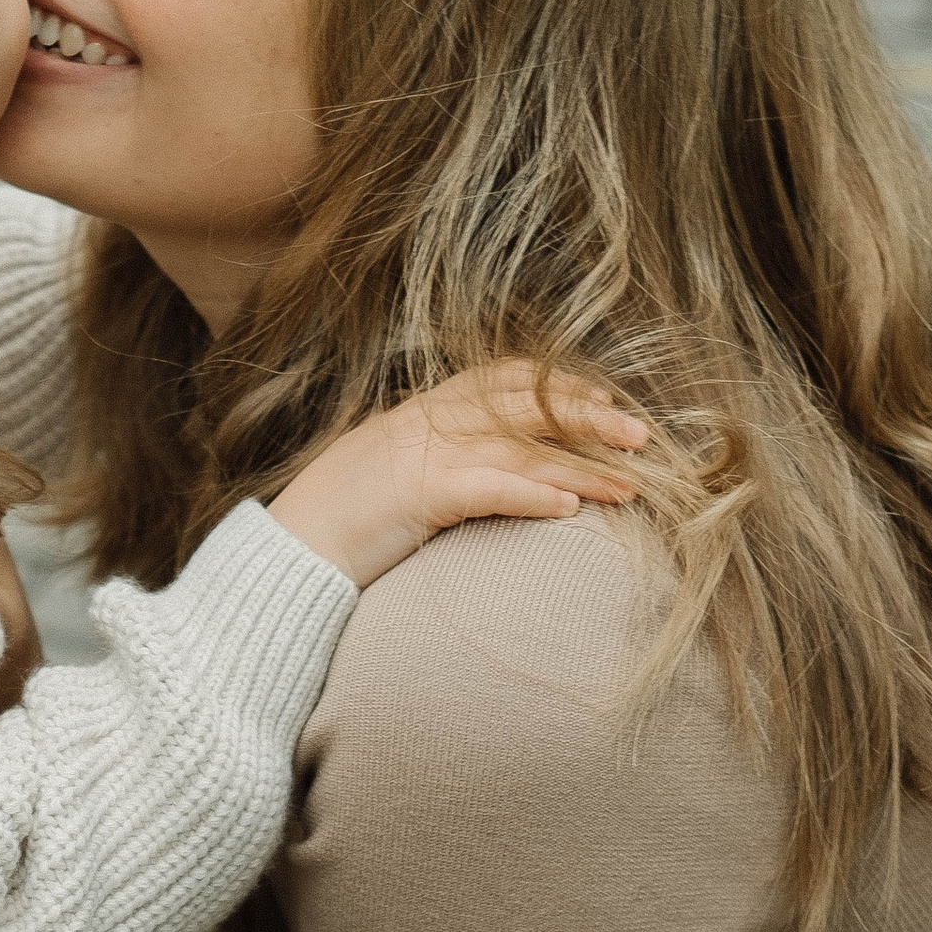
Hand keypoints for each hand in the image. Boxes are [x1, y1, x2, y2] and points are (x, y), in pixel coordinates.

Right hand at [267, 360, 646, 593]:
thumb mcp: (392, 478)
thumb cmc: (339, 523)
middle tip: (643, 435)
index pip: (506, 380)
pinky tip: (571, 509)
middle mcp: (430, 422)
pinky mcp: (421, 492)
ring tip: (630, 484)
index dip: (561, 385)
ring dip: (582, 466)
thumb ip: (438, 465)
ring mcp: (425, 454)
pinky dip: (534, 493)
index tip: (606, 398)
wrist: (288, 551)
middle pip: (527, 403)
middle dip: (589, 416)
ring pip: (522, 446)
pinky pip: (491, 486)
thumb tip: (480, 474)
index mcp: (424, 411)